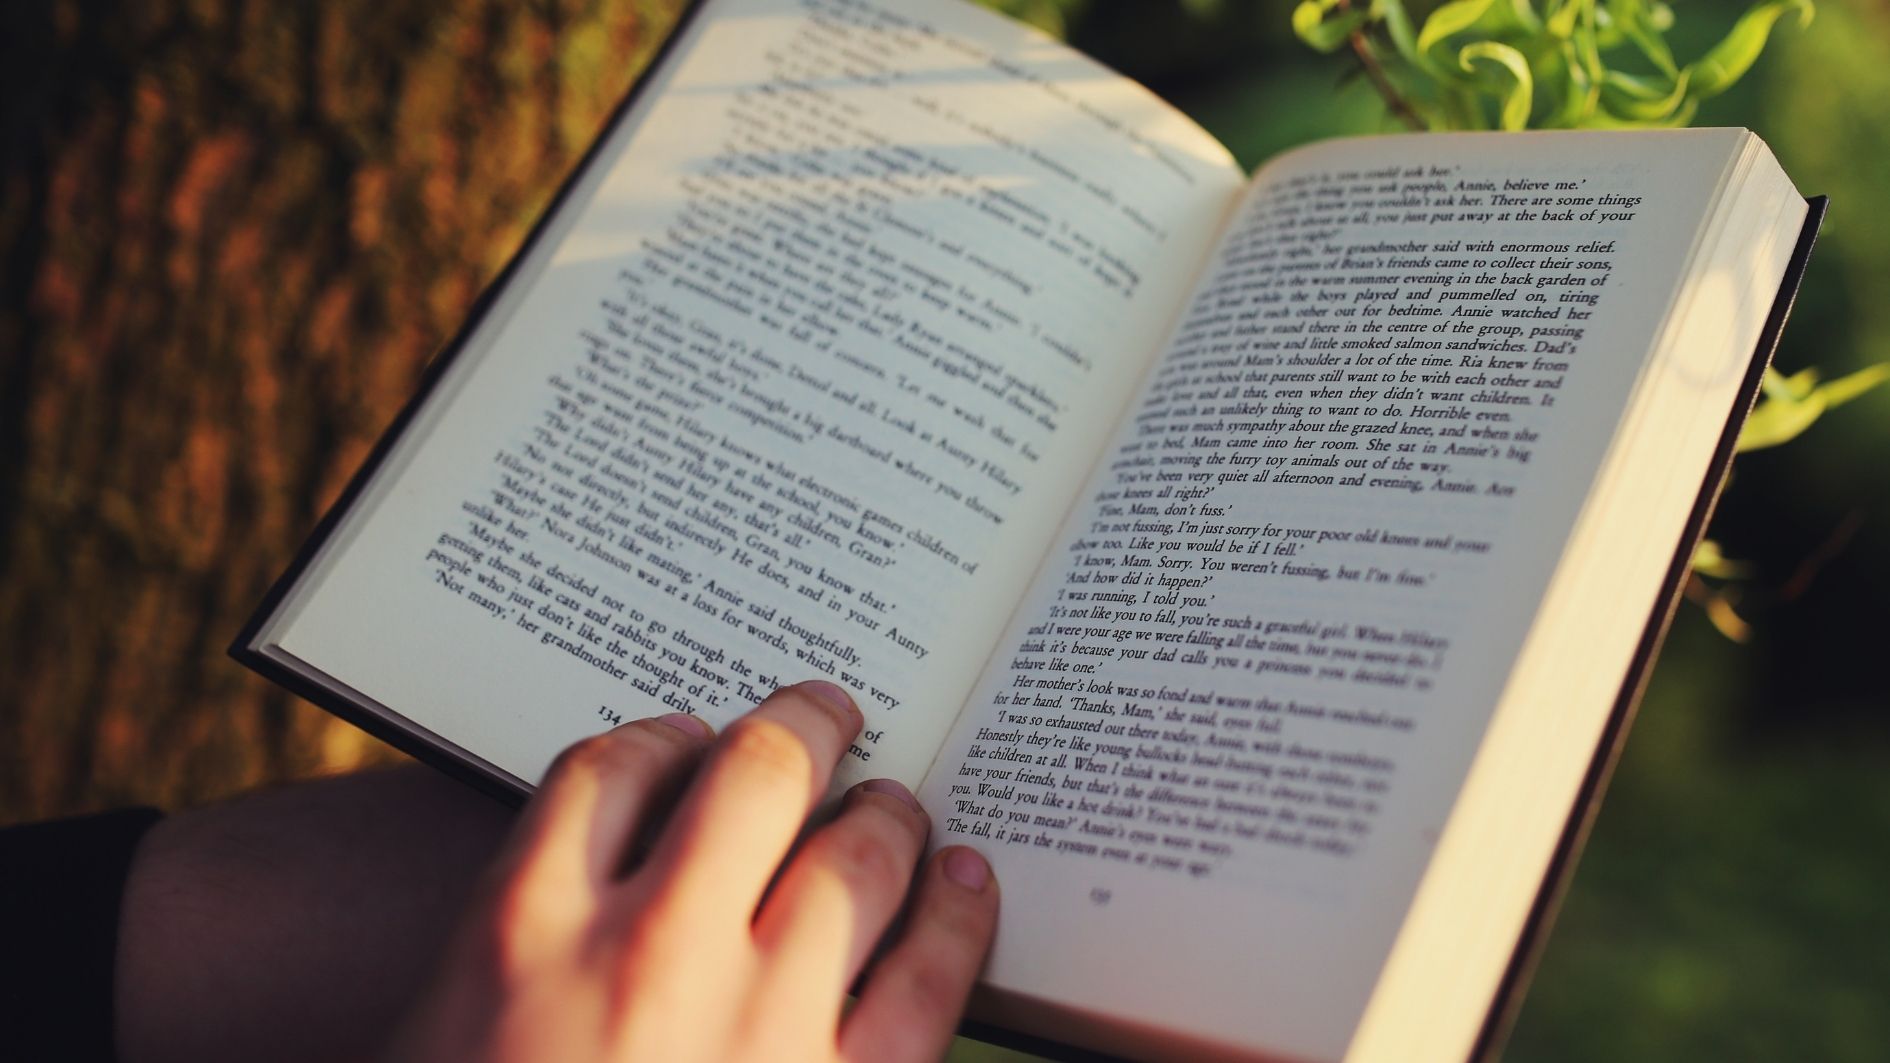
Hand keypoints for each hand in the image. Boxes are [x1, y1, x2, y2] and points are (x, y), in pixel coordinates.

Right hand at [381, 681, 998, 1062]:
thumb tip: (602, 894)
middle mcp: (647, 952)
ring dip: (888, 811)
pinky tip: (966, 883)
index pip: (607, 767)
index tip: (688, 739)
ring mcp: (758, 1025)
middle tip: (827, 712)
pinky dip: (957, 916)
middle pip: (753, 776)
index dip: (661, 735)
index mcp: (521, 933)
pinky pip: (930, 979)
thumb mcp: (440, 1038)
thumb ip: (515, 957)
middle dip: (803, 726)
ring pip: (856, 859)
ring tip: (898, 800)